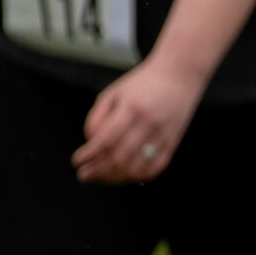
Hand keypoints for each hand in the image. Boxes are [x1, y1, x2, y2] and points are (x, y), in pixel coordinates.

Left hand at [75, 58, 208, 183]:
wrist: (178, 77)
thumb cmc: (142, 84)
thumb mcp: (113, 93)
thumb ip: (98, 117)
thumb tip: (90, 144)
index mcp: (132, 108)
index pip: (106, 139)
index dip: (89, 154)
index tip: (77, 162)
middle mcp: (148, 124)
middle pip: (120, 158)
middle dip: (98, 171)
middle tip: (84, 175)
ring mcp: (162, 136)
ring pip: (136, 168)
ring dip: (115, 177)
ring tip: (101, 177)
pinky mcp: (172, 144)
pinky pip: (153, 169)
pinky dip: (136, 177)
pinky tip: (124, 175)